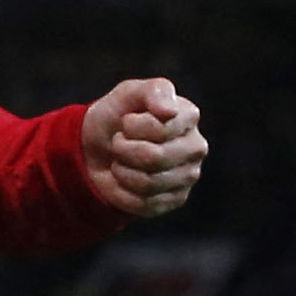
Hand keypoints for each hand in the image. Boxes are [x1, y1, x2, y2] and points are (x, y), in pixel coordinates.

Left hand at [81, 77, 207, 216]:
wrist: (99, 145)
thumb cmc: (119, 115)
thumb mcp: (130, 93)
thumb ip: (153, 91)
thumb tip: (169, 111)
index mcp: (189, 116)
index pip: (159, 128)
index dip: (132, 126)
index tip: (127, 121)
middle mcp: (195, 147)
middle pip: (154, 158)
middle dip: (123, 149)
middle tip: (119, 142)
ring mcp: (188, 176)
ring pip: (147, 184)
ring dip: (121, 171)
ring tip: (121, 160)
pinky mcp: (176, 200)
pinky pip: (142, 204)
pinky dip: (122, 192)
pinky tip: (124, 179)